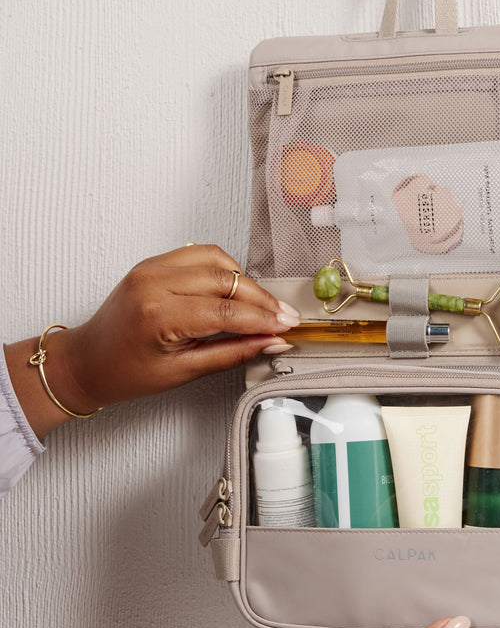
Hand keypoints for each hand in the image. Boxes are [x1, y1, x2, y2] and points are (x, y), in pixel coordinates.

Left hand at [4, 244, 299, 436]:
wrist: (87, 361)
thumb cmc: (124, 372)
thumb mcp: (183, 372)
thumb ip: (232, 353)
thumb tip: (270, 343)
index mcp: (158, 315)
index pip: (226, 311)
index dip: (262, 320)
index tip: (285, 327)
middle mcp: (153, 283)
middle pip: (226, 281)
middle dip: (261, 300)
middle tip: (284, 317)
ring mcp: (151, 267)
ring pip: (217, 260)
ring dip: (245, 281)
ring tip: (262, 305)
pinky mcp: (152, 262)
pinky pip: (199, 255)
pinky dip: (223, 269)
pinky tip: (236, 288)